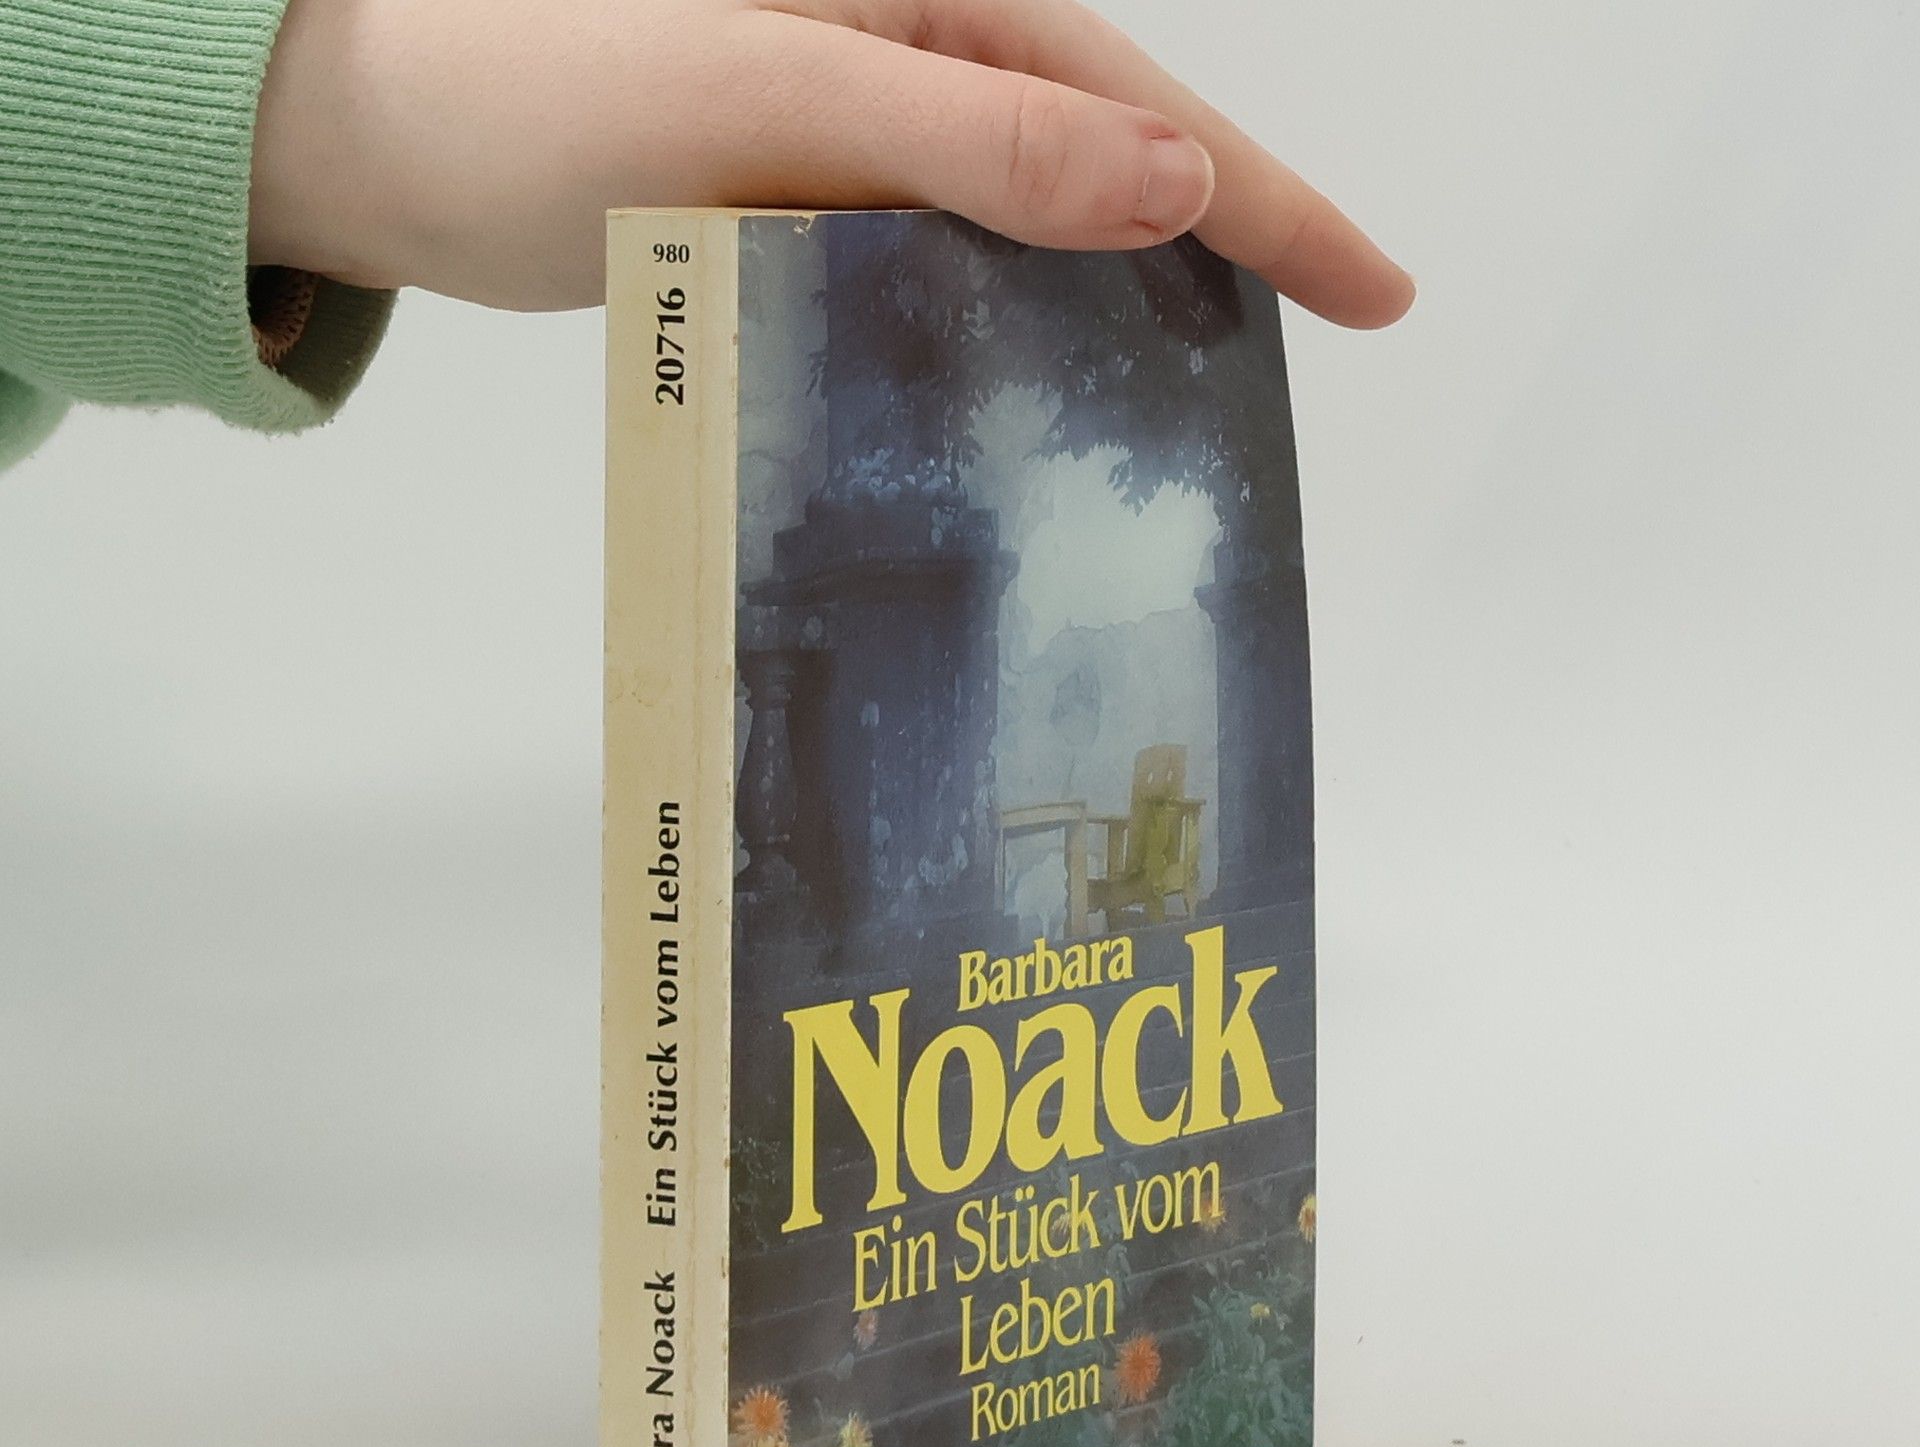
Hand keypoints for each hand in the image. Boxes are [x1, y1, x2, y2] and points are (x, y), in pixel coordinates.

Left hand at [251, 0, 1413, 326]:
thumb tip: (1174, 180)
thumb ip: (974, 139)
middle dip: (1213, 267)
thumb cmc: (544, 93)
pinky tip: (1023, 416)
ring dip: (1104, 323)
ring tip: (1183, 426)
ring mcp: (862, 146)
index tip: (1377, 293)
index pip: (1144, 110)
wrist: (386, 144)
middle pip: (1110, 170)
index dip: (1271, 203)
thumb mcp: (775, 94)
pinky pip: (939, 284)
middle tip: (1293, 381)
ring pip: (1029, 241)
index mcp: (932, 4)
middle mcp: (912, 64)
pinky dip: (992, 350)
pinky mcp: (807, 215)